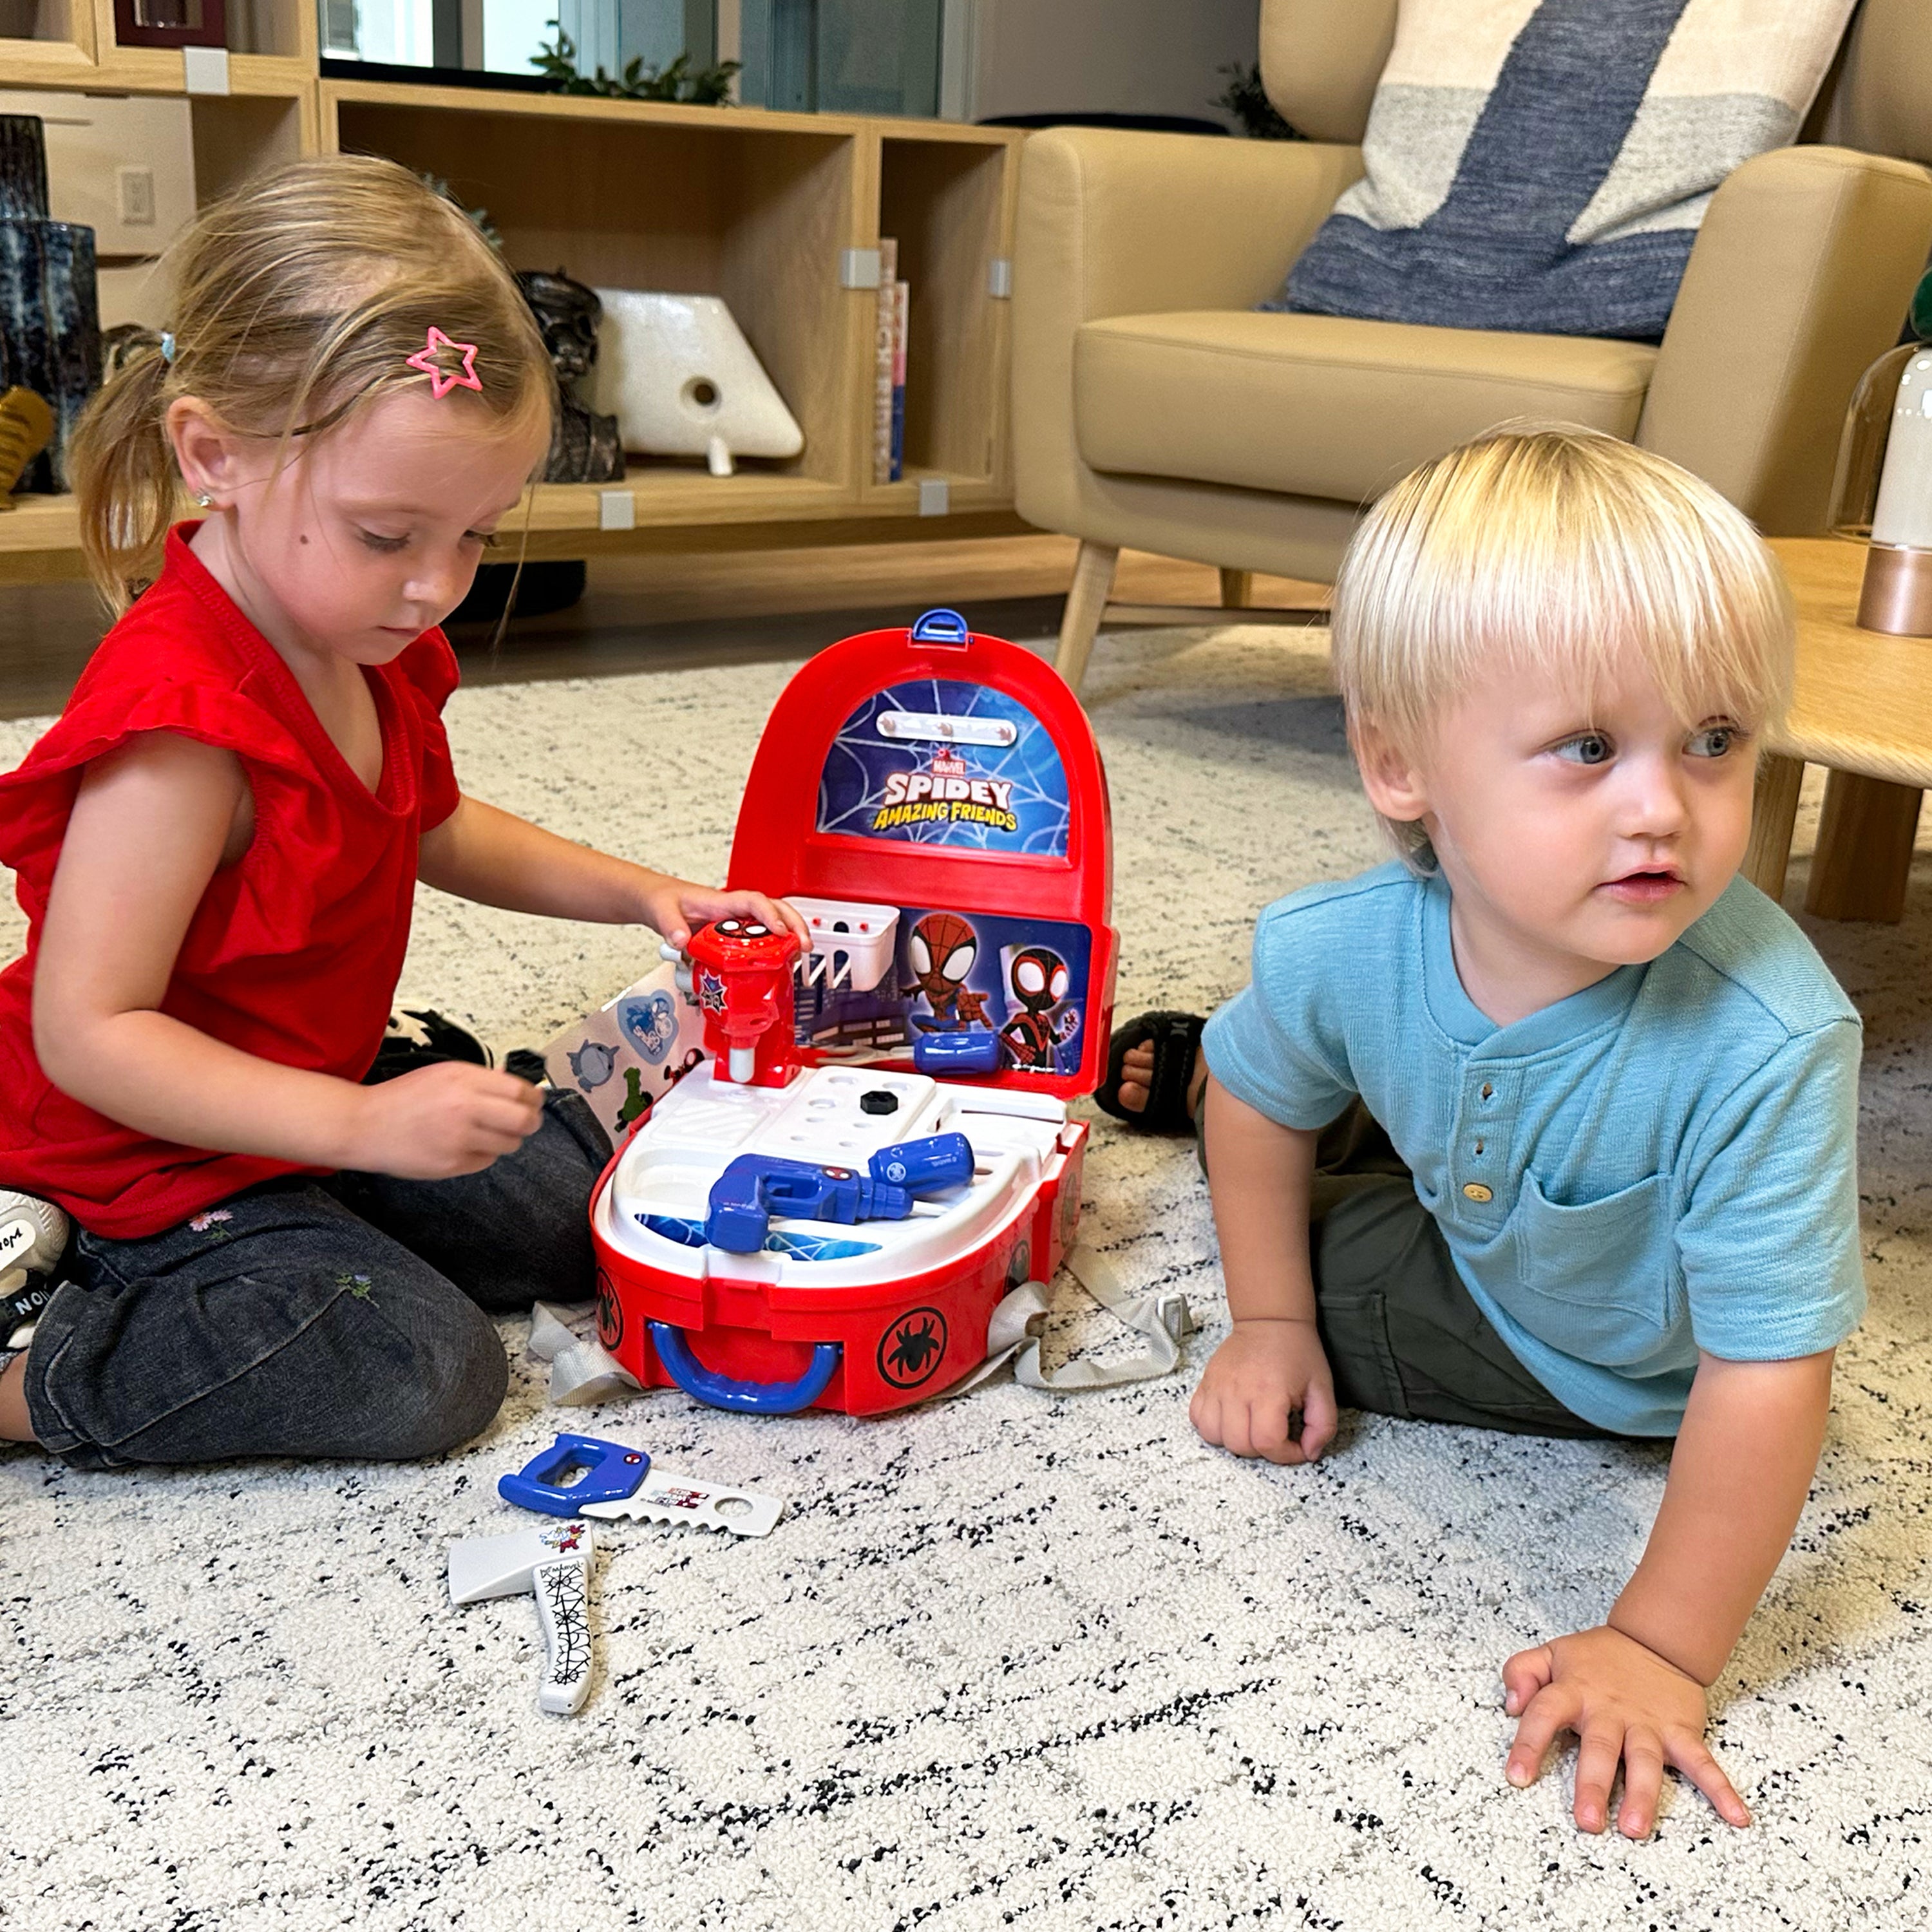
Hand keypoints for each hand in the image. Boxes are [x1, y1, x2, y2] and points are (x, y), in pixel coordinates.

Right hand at [346, 1062, 543, 1178]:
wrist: (365, 1125)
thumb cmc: (403, 1097)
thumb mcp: (444, 1074)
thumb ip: (482, 1079)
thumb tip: (516, 1084)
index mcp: (465, 1079)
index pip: (521, 1091)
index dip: (533, 1098)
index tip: (533, 1101)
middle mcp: (466, 1107)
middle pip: (525, 1120)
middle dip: (530, 1122)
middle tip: (524, 1122)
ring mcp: (460, 1138)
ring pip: (510, 1144)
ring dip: (506, 1139)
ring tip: (485, 1133)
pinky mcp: (453, 1163)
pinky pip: (487, 1161)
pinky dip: (482, 1154)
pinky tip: (463, 1145)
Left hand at [638, 877, 809, 951]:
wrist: (659, 900)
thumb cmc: (665, 900)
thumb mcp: (663, 912)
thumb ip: (671, 926)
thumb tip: (681, 942)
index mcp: (721, 901)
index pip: (754, 902)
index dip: (770, 916)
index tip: (780, 932)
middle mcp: (735, 910)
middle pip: (776, 909)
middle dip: (795, 925)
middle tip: (805, 946)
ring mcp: (737, 922)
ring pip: (774, 922)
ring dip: (791, 936)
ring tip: (800, 956)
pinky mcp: (736, 934)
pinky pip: (762, 938)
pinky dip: (776, 948)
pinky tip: (780, 964)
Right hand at [1189, 1317, 1336, 1463]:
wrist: (1270, 1321)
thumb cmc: (1297, 1352)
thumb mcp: (1323, 1388)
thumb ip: (1323, 1425)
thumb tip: (1310, 1452)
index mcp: (1269, 1392)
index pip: (1268, 1443)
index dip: (1286, 1455)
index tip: (1296, 1446)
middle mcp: (1237, 1390)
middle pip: (1239, 1445)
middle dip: (1261, 1450)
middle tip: (1275, 1435)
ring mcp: (1217, 1386)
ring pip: (1213, 1435)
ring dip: (1234, 1440)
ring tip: (1251, 1428)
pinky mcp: (1206, 1382)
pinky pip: (1197, 1418)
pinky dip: (1212, 1426)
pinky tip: (1231, 1419)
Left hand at [1501, 1625, 1749, 1837]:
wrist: (1655, 1639)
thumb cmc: (1598, 1658)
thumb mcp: (1551, 1653)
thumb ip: (1521, 1672)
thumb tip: (1510, 1704)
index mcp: (1573, 1690)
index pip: (1544, 1714)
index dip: (1528, 1744)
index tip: (1517, 1777)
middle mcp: (1609, 1710)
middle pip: (1599, 1747)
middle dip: (1592, 1783)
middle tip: (1586, 1820)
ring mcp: (1647, 1723)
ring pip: (1644, 1759)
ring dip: (1641, 1794)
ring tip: (1634, 1827)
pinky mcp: (1680, 1732)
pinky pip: (1702, 1763)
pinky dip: (1721, 1789)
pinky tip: (1736, 1816)